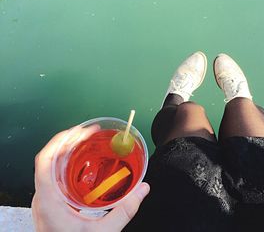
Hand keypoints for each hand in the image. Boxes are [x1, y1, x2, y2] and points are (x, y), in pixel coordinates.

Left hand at [32, 126, 149, 231]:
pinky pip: (55, 174)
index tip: (78, 130)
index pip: (45, 161)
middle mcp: (43, 197)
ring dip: (67, 150)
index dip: (59, 141)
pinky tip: (82, 161)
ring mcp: (46, 200)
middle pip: (49, 159)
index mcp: (50, 202)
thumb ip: (125, 211)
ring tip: (85, 140)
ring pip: (51, 166)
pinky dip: (68, 162)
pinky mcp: (52, 203)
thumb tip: (142, 189)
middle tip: (89, 132)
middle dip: (68, 140)